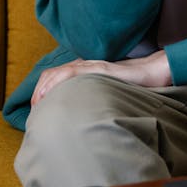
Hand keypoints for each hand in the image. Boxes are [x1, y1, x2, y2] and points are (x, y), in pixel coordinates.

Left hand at [30, 50, 171, 106]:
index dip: (41, 91)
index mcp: (83, 72)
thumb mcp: (105, 94)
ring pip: (59, 72)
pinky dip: (60, 81)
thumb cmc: (130, 87)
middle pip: (51, 74)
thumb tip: (80, 120)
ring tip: (39, 104)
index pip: (54, 77)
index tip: (37, 110)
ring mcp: (91, 66)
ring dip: (45, 88)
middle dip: (38, 92)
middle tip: (34, 111)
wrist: (151, 74)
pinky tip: (55, 94)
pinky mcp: (99, 69)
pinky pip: (75, 72)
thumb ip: (92, 100)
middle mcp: (84, 66)